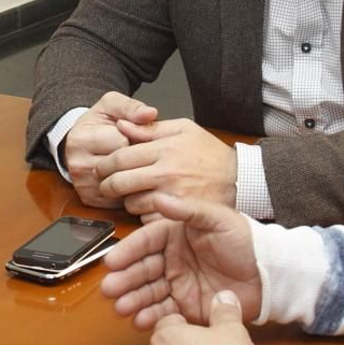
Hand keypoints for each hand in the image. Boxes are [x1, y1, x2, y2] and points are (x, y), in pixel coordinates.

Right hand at [60, 92, 158, 208]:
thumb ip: (131, 107)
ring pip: (123, 184)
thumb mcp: (112, 105)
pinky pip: (120, 198)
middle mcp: (77, 165)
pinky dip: (129, 189)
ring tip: (132, 162)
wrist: (81, 141)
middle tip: (133, 148)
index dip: (134, 137)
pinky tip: (129, 177)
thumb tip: (150, 113)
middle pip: (122, 165)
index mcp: (80, 140)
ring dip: (134, 174)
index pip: (121, 143)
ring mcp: (83, 185)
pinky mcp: (90, 200)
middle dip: (135, 157)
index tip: (132, 134)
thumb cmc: (98, 123)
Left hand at [95, 118, 236, 214]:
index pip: (120, 156)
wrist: (240, 180)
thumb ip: (150, 128)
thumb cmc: (211, 154)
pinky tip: (149, 207)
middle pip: (120, 182)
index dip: (105, 164)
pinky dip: (144, 215)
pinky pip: (148, 219)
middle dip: (107, 184)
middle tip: (106, 185)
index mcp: (165, 149)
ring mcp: (172, 196)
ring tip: (131, 195)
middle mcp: (166, 173)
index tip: (102, 168)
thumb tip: (121, 125)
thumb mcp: (184, 130)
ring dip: (125, 201)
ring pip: (131, 203)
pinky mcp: (178, 216)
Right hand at [100, 194, 261, 328]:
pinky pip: (164, 312)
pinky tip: (139, 320)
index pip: (145, 242)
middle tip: (109, 289)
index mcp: (175, 236)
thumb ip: (188, 210)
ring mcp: (178, 284)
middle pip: (142, 270)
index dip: (128, 251)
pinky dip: (150, 317)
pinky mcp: (187, 306)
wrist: (269, 274)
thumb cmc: (245, 241)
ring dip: (132, 300)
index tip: (112, 261)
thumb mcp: (217, 218)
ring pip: (148, 292)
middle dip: (124, 280)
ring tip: (121, 308)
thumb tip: (159, 198)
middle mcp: (172, 260)